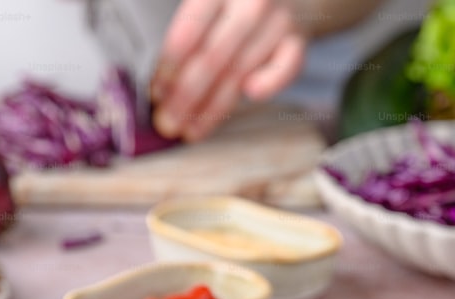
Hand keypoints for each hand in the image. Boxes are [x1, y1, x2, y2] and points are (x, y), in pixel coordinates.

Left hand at [151, 0, 306, 141]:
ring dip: (214, 106)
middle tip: (168, 122)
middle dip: (187, 96)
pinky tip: (250, 95)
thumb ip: (185, 32)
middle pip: (214, 56)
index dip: (170, 65)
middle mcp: (251, 1)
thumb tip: (159, 83)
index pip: (191, 28)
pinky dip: (270, 81)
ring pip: (241, 70)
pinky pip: (287, 66)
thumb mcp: (204, 5)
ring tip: (191, 129)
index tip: (157, 93)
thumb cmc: (228, 5)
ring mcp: (278, 20)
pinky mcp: (297, 40)